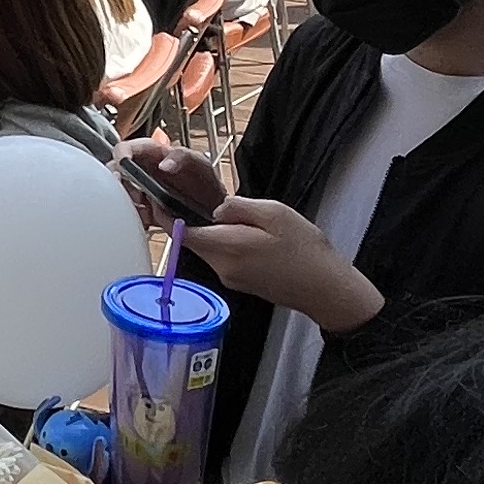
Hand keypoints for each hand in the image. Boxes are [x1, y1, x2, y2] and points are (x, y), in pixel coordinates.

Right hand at [122, 140, 224, 223]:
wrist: (212, 210)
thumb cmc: (204, 181)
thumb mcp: (198, 163)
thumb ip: (181, 157)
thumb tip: (164, 164)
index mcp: (151, 154)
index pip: (126, 148)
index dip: (121, 155)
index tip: (123, 164)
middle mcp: (141, 171)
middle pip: (116, 173)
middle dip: (120, 184)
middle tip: (134, 194)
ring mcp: (140, 191)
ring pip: (120, 194)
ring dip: (128, 203)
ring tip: (146, 210)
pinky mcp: (142, 210)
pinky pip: (129, 212)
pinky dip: (135, 218)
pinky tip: (148, 220)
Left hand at [181, 196, 380, 333]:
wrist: (325, 289)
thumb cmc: (305, 250)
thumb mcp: (274, 213)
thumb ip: (238, 207)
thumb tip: (216, 208)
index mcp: (226, 247)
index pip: (180, 231)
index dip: (166, 213)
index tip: (158, 196)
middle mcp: (222, 267)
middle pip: (193, 239)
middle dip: (193, 218)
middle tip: (200, 194)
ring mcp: (230, 278)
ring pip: (209, 248)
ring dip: (213, 231)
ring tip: (238, 216)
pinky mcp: (240, 282)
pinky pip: (223, 257)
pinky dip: (226, 243)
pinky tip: (248, 234)